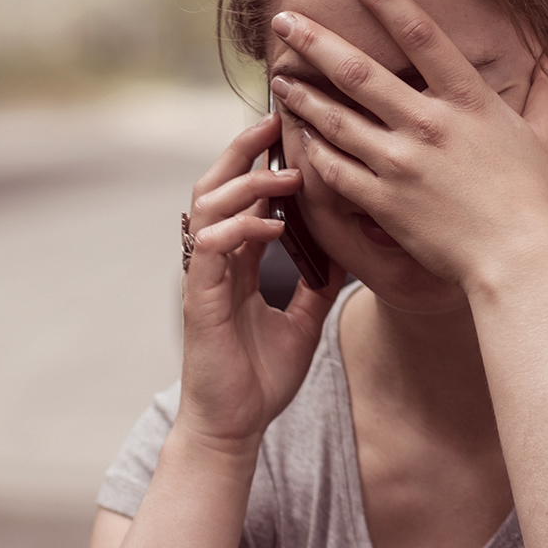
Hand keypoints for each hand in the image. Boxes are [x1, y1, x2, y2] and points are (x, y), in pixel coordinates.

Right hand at [177, 114, 347, 450]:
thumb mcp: (304, 321)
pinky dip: (240, 229)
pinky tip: (273, 225)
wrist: (234, 426)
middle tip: (278, 122)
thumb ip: (317, 284)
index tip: (294, 132)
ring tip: (284, 174)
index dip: (263, 161)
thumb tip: (348, 254)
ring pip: (206, 207)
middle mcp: (215, 263)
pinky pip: (211, 248)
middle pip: (216, 186)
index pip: (243, 196)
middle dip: (244, 151)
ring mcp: (203, 279)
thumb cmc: (261, 379)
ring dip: (245, 184)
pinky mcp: (198, 300)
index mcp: (236, 263)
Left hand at [268, 0, 547, 289]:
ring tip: (279, 79)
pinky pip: (335, 171)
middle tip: (284, 21)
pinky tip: (295, 138)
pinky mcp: (382, 201)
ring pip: (337, 120)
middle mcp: (428, 124)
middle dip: (317, 43)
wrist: (515, 257)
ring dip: (303, 97)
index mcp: (467, 99)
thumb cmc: (532, 197)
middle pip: (361, 72)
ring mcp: (401, 163)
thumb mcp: (547, 133)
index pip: (421, 34)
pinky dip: (313, 152)